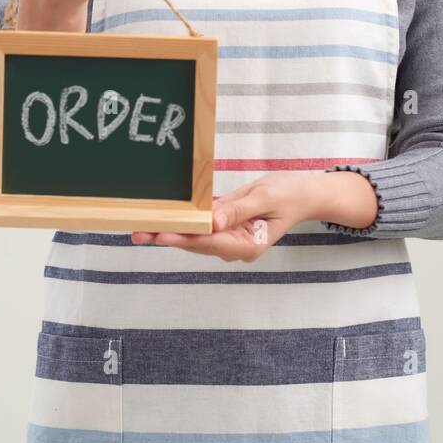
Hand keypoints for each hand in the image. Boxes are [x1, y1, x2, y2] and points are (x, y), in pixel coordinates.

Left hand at [129, 173, 322, 262]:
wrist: (304, 194)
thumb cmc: (289, 194)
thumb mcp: (264, 197)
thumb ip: (237, 210)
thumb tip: (211, 222)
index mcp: (249, 245)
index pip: (210, 242)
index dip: (183, 238)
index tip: (160, 234)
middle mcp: (238, 248)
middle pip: (197, 244)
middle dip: (168, 237)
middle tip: (138, 234)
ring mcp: (233, 240)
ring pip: (197, 237)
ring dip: (172, 231)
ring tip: (142, 229)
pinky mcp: (229, 229)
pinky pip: (204, 228)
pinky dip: (186, 223)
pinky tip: (164, 221)